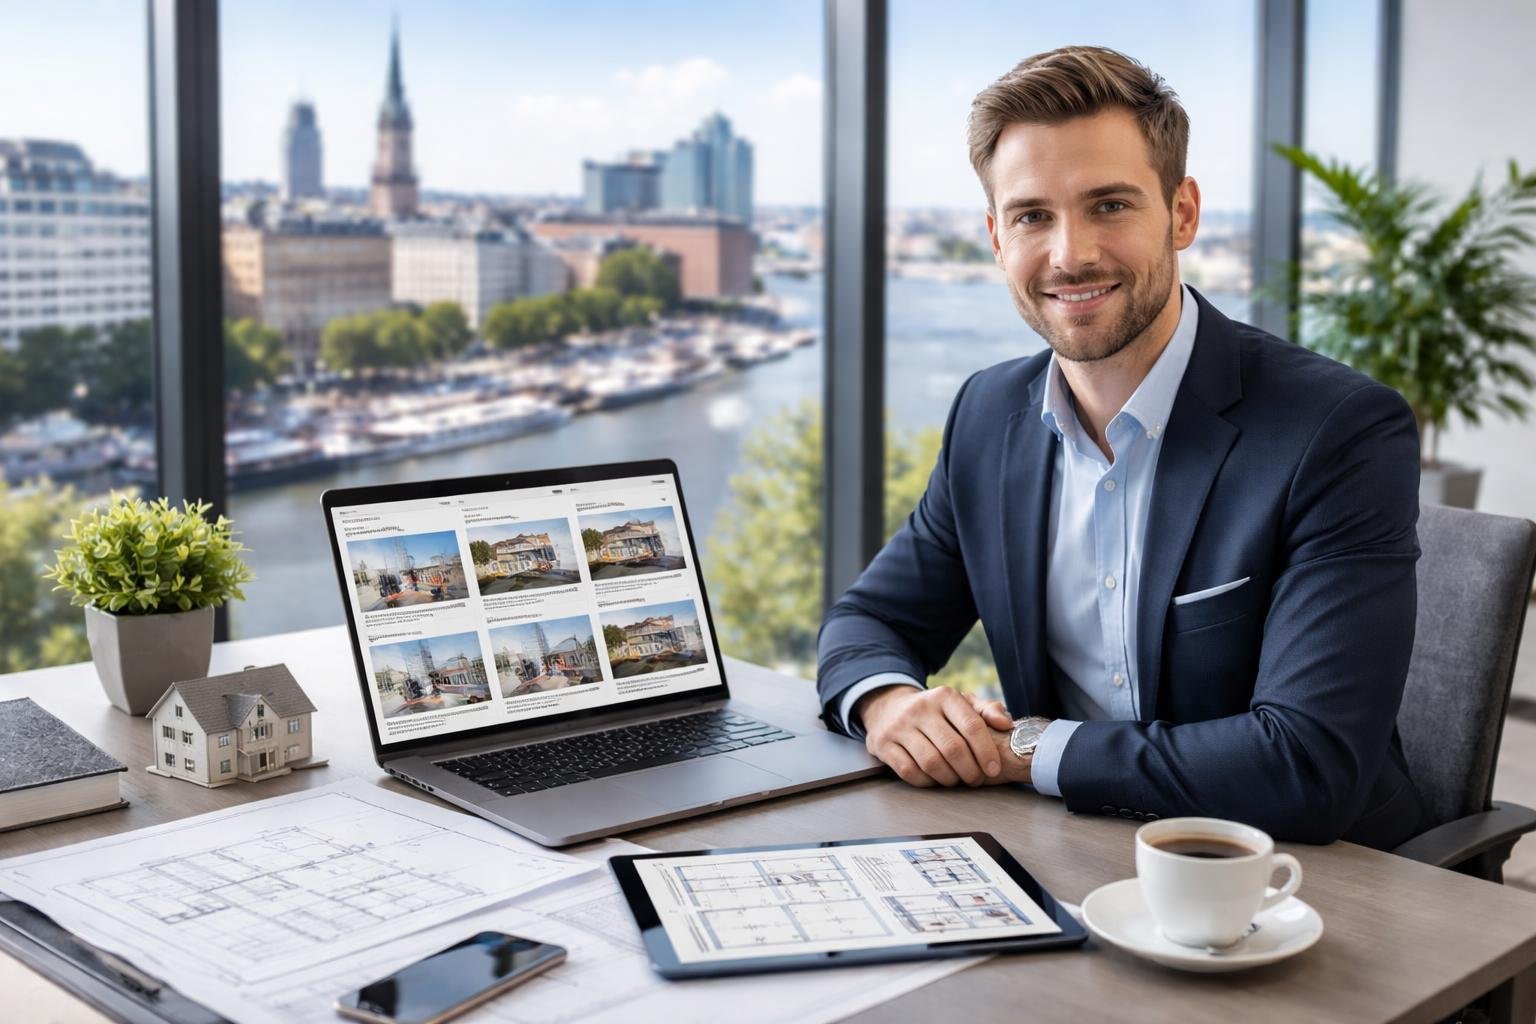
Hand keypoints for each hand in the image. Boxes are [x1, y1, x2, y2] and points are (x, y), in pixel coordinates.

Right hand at [856, 685, 1014, 787]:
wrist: (887, 708)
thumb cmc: (934, 711)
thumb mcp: (960, 702)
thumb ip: (987, 710)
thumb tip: (1006, 725)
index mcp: (944, 696)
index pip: (971, 726)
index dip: (986, 752)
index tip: (994, 769)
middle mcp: (920, 708)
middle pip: (953, 748)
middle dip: (970, 771)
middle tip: (976, 779)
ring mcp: (899, 726)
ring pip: (931, 763)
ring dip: (949, 779)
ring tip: (956, 780)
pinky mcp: (884, 744)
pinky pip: (910, 771)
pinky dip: (927, 781)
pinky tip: (935, 779)